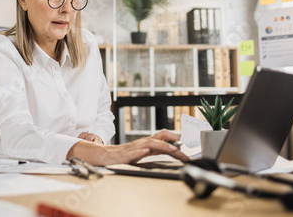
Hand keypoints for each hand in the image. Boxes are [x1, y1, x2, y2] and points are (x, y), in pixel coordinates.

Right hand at [67, 129, 188, 165]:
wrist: (105, 155)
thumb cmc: (124, 155)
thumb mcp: (142, 151)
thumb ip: (155, 150)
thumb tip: (172, 150)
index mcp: (147, 142)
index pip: (164, 136)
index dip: (176, 138)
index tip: (187, 145)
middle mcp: (143, 142)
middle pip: (161, 138)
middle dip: (174, 143)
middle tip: (186, 152)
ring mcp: (135, 148)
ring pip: (151, 143)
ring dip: (163, 146)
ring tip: (174, 150)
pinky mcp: (126, 154)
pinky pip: (134, 152)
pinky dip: (141, 151)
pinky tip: (147, 152)